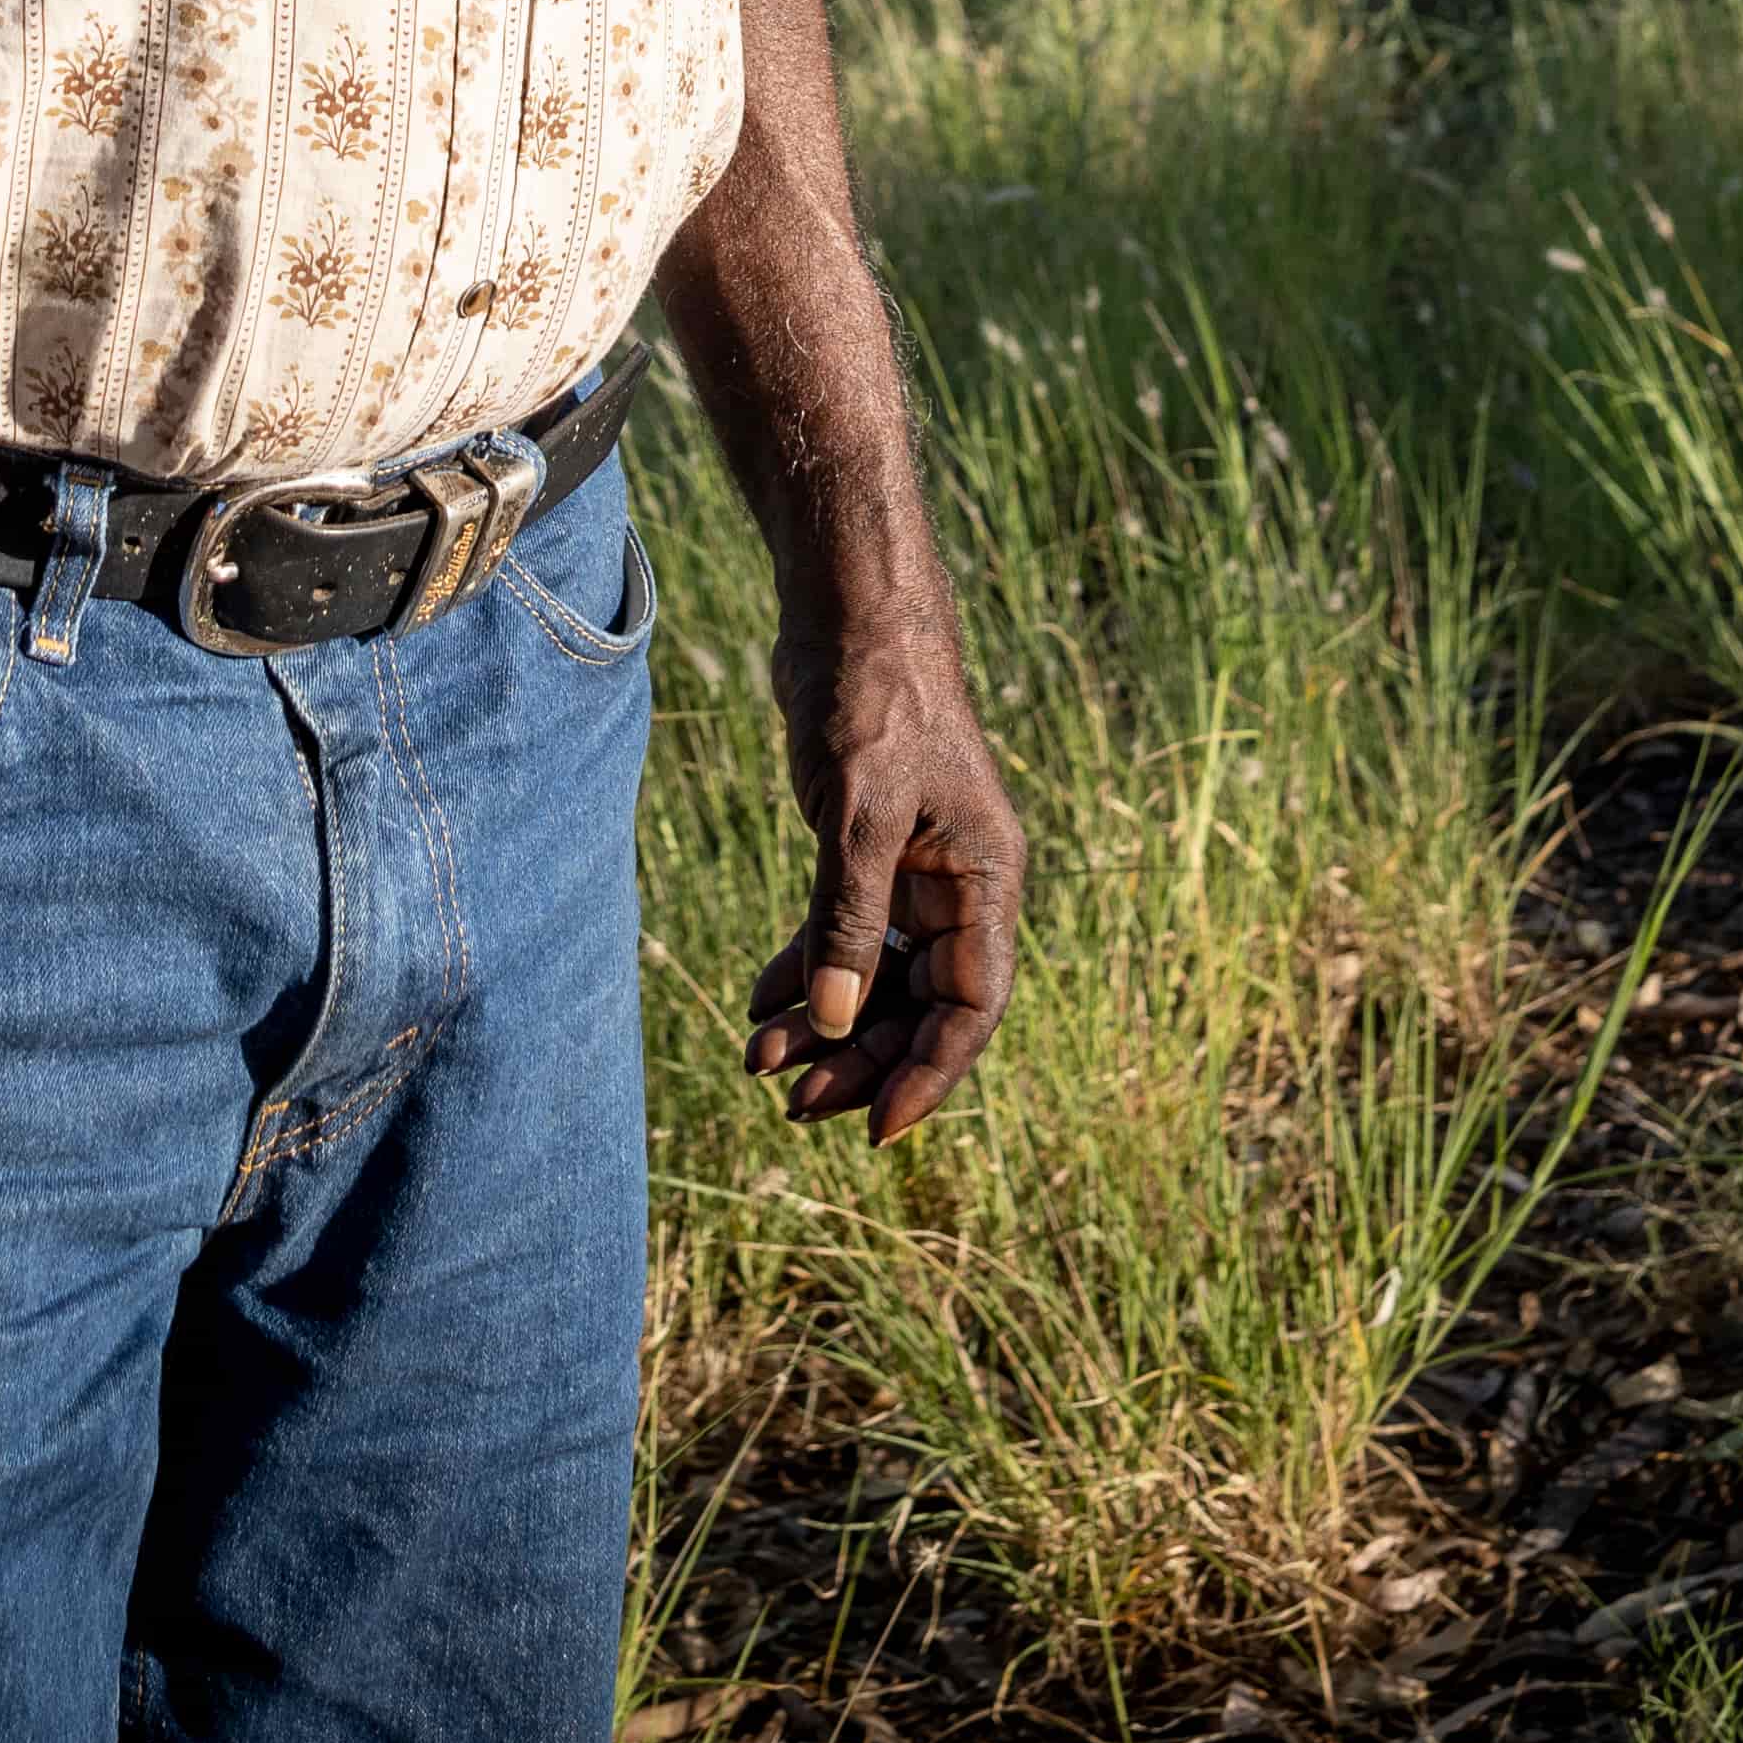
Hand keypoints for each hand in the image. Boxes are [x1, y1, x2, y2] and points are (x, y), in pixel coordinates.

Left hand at [743, 631, 1025, 1134]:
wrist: (850, 613)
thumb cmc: (871, 702)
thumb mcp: (857, 816)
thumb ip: (849, 919)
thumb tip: (841, 1023)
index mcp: (985, 878)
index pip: (972, 1007)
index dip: (929, 1075)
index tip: (874, 1129)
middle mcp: (961, 882)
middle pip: (922, 1004)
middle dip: (860, 1058)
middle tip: (791, 1102)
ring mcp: (919, 867)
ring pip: (881, 975)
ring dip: (827, 1021)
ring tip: (758, 1059)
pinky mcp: (874, 848)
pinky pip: (851, 934)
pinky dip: (810, 968)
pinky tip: (762, 1000)